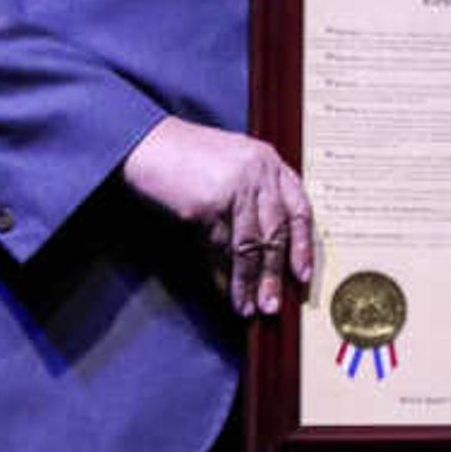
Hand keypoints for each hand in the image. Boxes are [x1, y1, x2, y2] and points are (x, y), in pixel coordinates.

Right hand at [122, 115, 313, 315]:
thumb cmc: (186, 156)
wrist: (146, 144)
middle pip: (275, 232)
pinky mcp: (208, 204)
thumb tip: (265, 248)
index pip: (299, 209)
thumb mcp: (233, 164)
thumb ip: (255, 195)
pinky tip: (222, 291)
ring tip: (247, 307)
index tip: (304, 275)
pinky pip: (218, 249)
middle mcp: (259, 172)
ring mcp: (235, 187)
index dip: (303, 246)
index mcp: (269, 161)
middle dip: (274, 274)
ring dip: (248, 282)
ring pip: (249, 246)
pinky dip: (221, 275)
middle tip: (273, 305)